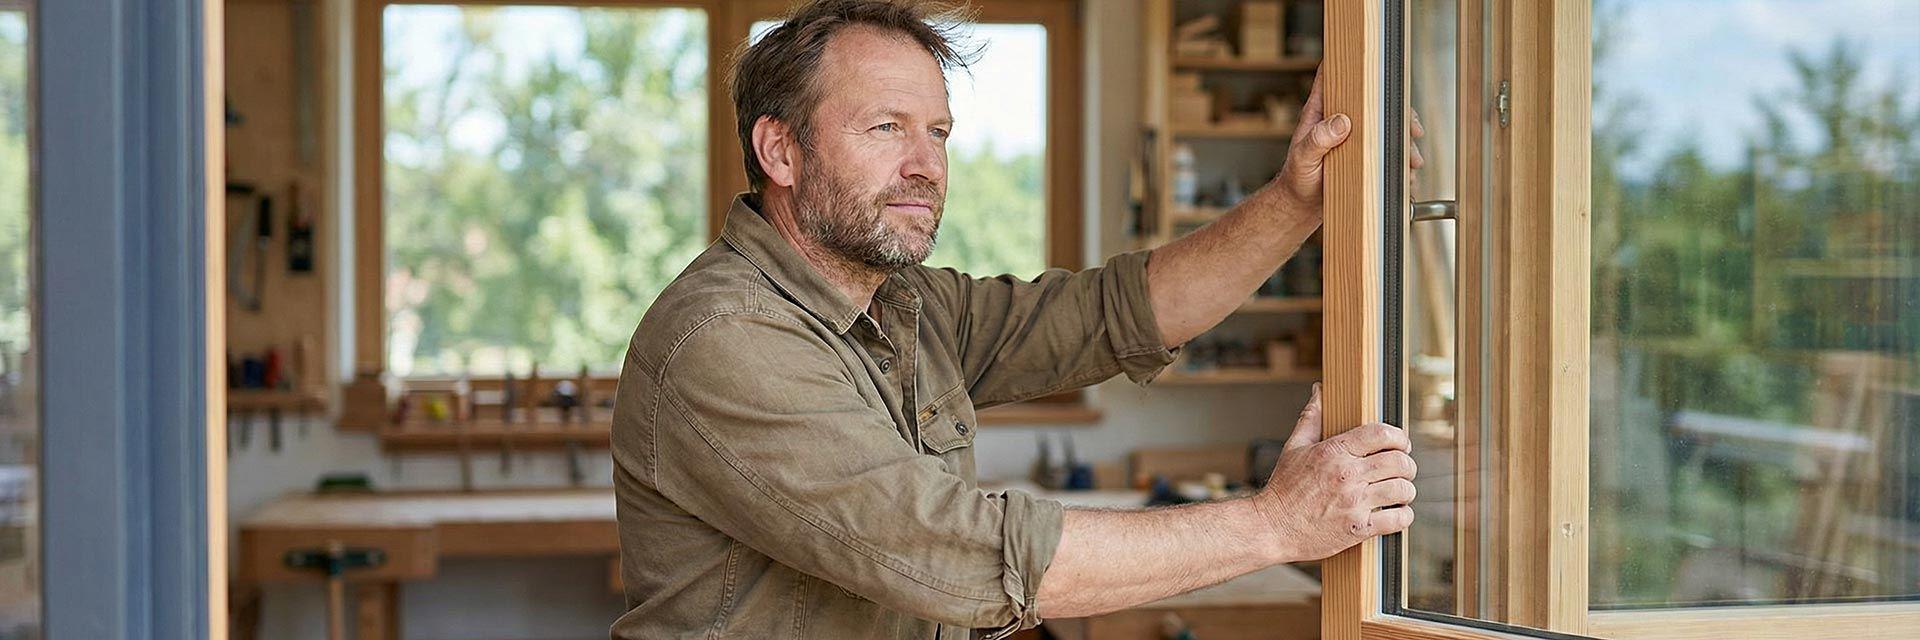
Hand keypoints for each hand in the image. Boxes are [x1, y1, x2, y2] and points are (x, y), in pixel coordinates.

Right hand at [1249, 383, 1417, 561]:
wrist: (1272, 527)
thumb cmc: (1283, 488)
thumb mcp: (1294, 447)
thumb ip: (1311, 417)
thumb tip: (1319, 391)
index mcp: (1334, 452)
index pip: (1381, 434)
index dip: (1399, 437)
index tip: (1400, 444)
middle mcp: (1347, 475)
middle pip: (1399, 462)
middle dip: (1407, 464)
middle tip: (1403, 469)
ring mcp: (1354, 503)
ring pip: (1402, 490)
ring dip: (1406, 490)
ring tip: (1400, 492)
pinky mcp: (1358, 528)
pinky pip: (1397, 520)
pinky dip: (1403, 516)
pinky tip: (1396, 513)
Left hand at [1275, 69, 1430, 208]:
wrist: (1302, 206)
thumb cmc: (1297, 179)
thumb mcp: (1303, 159)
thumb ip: (1317, 140)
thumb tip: (1342, 122)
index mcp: (1321, 111)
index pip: (1332, 75)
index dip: (1348, 59)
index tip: (1371, 56)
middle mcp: (1341, 118)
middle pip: (1375, 101)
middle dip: (1399, 113)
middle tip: (1413, 130)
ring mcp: (1356, 136)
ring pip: (1387, 127)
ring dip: (1405, 143)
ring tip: (1412, 163)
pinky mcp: (1365, 154)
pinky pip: (1389, 151)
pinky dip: (1402, 162)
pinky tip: (1407, 176)